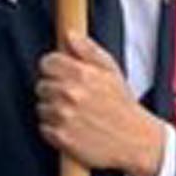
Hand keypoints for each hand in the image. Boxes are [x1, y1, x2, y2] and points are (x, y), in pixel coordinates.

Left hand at [34, 30, 168, 175]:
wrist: (134, 140)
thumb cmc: (122, 106)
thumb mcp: (112, 71)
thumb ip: (88, 50)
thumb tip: (70, 34)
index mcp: (82, 74)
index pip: (47, 62)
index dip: (53, 68)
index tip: (59, 74)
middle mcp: (71, 94)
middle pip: (42, 85)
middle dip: (53, 90)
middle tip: (71, 97)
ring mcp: (64, 116)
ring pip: (41, 107)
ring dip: (52, 110)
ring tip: (72, 113)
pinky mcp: (62, 137)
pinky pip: (44, 128)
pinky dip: (53, 129)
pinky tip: (70, 127)